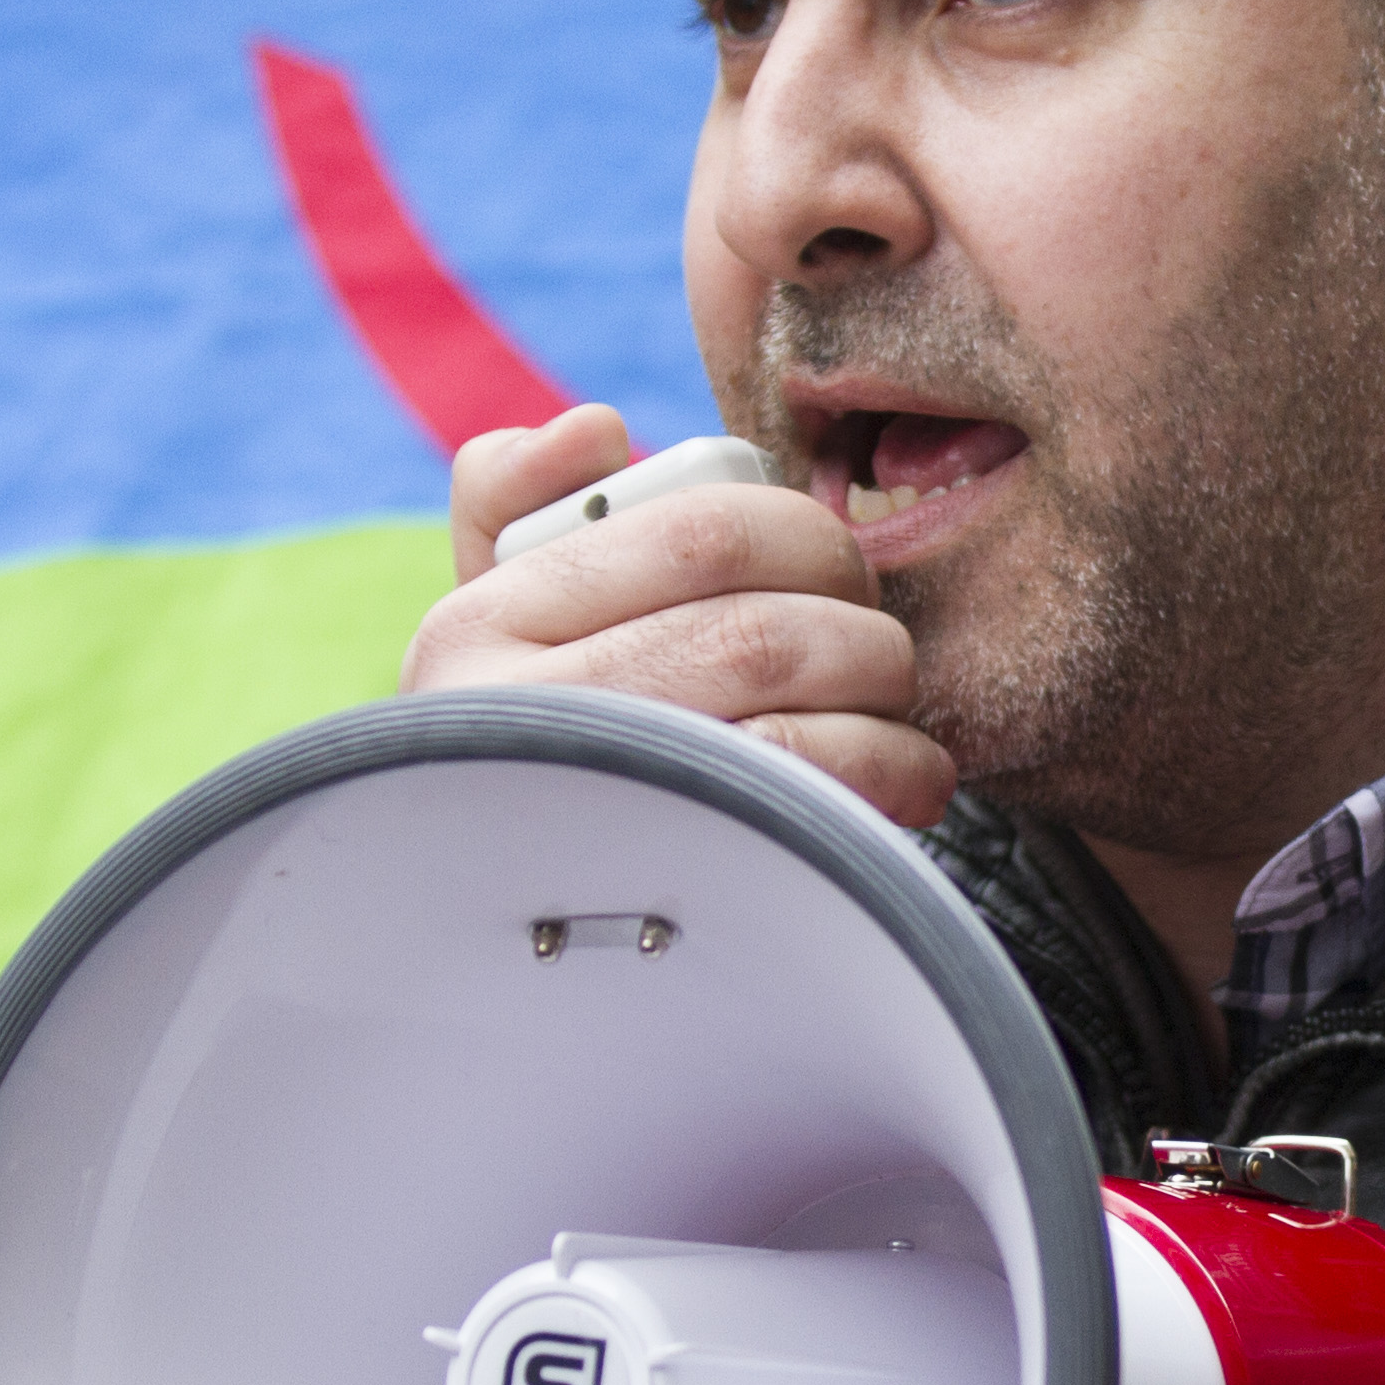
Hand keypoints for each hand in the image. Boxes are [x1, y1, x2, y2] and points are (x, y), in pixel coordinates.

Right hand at [402, 402, 955, 824]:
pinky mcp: (673, 877)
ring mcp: (594, 801)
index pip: (698, 529)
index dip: (802, 536)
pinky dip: (889, 768)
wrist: (497, 957)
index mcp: (478, 626)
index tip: (830, 569)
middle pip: (759, 620)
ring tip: (896, 713)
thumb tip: (599, 427)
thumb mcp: (489, 637)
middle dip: (855, 621)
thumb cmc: (533, 764)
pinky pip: (811, 785)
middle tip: (880, 648)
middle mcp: (513, 712)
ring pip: (788, 693)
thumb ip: (515, 510)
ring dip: (878, 694)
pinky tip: (907, 778)